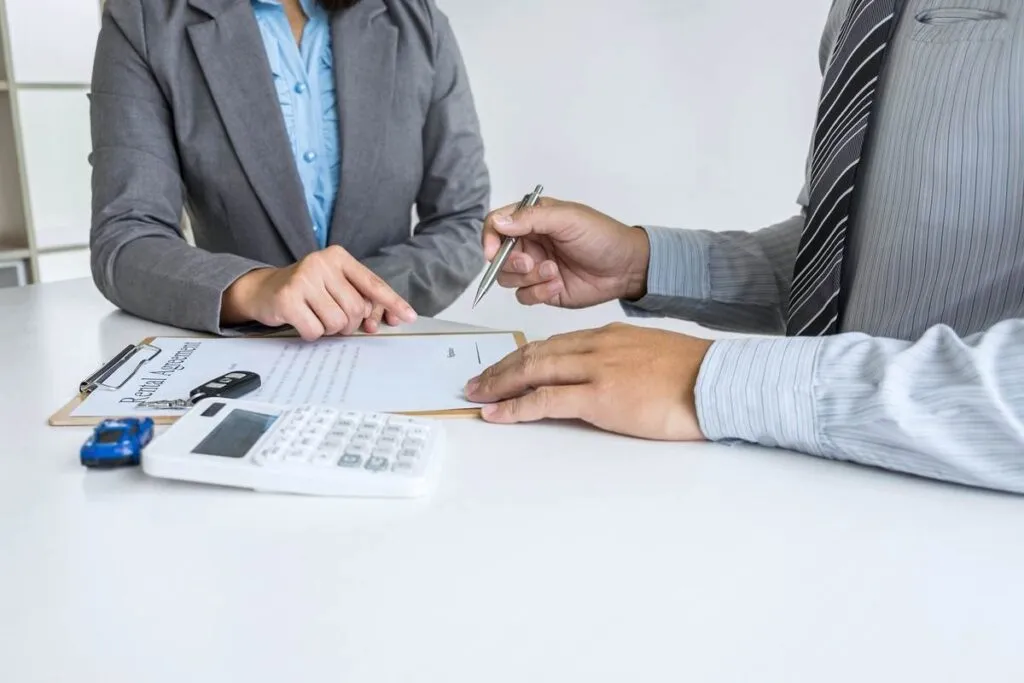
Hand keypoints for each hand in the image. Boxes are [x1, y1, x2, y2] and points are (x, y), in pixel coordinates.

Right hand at [222, 246, 416, 339]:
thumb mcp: (334, 285)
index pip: (372, 283)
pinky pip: (316, 330)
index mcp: (338, 257)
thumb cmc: (307, 290)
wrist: (263, 290)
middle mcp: (321, 263)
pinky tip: (302, 321)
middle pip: (356, 308)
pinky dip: (312, 334)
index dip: (392, 302)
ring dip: (330, 329)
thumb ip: (360, 298)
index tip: (409, 317)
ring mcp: (303, 279)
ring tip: (316, 317)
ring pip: (337, 322)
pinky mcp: (287, 299)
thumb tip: (388, 320)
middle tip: (335, 320)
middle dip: (349, 323)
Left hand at [464, 323, 712, 440]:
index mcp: (609, 337)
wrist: (717, 382)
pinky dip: (515, 407)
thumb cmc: (694, 376)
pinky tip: (496, 414)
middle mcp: (596, 346)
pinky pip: (544, 400)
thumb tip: (606, 382)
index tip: (507, 367)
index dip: (525, 356)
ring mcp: (595, 370)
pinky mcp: (598, 397)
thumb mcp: (651, 359)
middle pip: (535, 353)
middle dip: (501, 368)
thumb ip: (622, 364)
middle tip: (477, 380)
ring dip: (499, 384)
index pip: (555, 343)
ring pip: (532, 371)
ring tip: (477, 395)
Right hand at [482, 198, 650, 307]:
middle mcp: (529, 243)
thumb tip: (498, 223)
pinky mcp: (542, 290)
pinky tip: (558, 284)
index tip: (492, 252)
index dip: (489, 238)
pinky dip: (538, 293)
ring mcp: (534, 268)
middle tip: (532, 264)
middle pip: (497, 256)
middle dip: (511, 263)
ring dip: (528, 278)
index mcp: (532, 220)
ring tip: (554, 273)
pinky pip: (523, 296)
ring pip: (507, 279)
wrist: (626, 268)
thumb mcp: (567, 219)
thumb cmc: (602, 236)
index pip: (496, 225)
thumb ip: (530, 219)